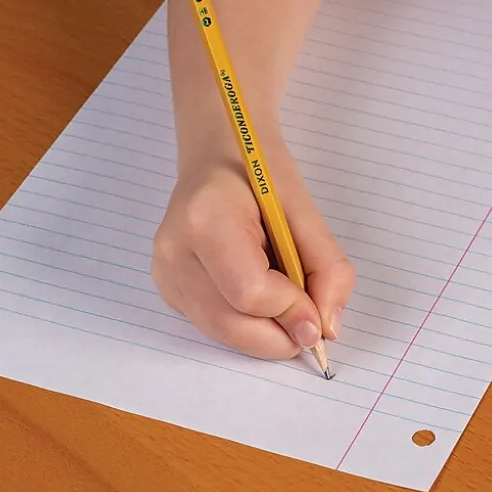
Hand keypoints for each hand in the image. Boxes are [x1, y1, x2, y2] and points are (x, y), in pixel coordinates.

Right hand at [152, 141, 354, 358]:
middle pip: (233, 324)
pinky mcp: (168, 291)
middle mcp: (174, 252)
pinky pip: (215, 327)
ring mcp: (165, 274)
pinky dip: (248, 324)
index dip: (291, 310)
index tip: (319, 312)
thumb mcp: (306, 210)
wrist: (217, 157)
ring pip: (224, 333)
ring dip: (267, 332)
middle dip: (281, 334)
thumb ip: (326, 269)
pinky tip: (260, 295)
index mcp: (206, 218)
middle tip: (311, 324)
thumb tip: (326, 329)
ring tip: (286, 300)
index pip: (249, 291)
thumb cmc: (260, 176)